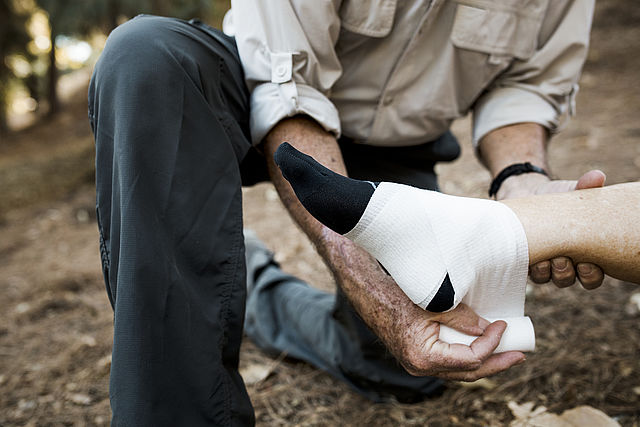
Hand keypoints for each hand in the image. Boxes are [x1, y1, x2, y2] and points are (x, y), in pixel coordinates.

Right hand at [396, 303, 525, 380]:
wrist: (371, 296)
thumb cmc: (397, 297)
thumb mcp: (434, 305)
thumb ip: (462, 319)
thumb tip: (488, 329)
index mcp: (424, 357)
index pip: (470, 358)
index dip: (491, 344)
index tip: (502, 325)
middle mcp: (421, 367)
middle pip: (468, 373)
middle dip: (497, 364)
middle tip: (520, 355)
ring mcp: (419, 365)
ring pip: (460, 371)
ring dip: (485, 362)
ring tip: (507, 354)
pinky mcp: (419, 358)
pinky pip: (449, 363)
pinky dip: (467, 357)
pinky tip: (481, 349)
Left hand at [497, 170, 606, 289]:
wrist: (524, 194)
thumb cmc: (555, 198)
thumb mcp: (571, 192)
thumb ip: (585, 187)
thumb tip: (597, 177)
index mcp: (580, 254)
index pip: (591, 277)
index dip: (591, 275)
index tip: (587, 264)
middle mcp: (560, 262)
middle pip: (566, 280)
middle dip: (566, 273)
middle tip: (562, 259)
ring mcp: (538, 261)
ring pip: (543, 278)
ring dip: (545, 271)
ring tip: (545, 258)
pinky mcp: (517, 255)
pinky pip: (520, 270)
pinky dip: (524, 264)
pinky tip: (525, 254)